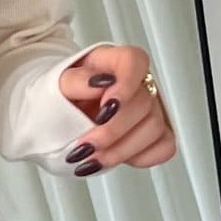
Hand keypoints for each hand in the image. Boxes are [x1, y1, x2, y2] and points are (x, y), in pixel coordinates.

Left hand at [58, 43, 175, 173]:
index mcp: (113, 62)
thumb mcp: (56, 83)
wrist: (60, 116)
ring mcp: (150, 109)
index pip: (134, 61)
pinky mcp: (156, 134)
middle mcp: (137, 83)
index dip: (125, 85)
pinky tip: (114, 157)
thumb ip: (75, 81)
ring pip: (154, 128)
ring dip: (120, 150)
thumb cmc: (61, 95)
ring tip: (91, 159)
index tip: (105, 108)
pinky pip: (164, 148)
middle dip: (112, 131)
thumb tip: (95, 83)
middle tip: (84, 146)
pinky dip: (140, 158)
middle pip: (144, 103)